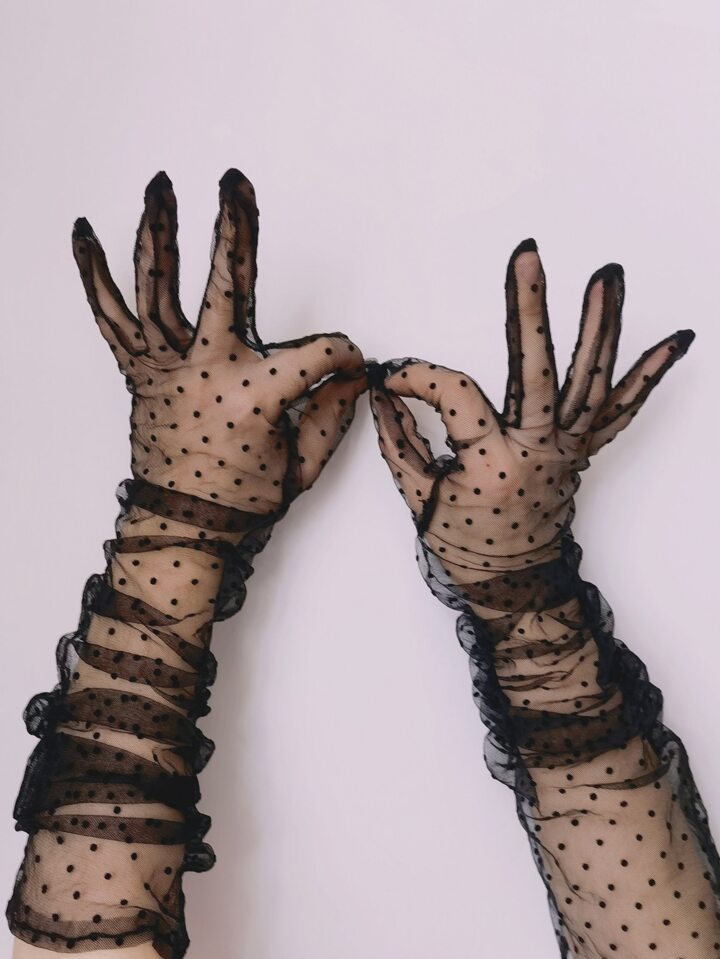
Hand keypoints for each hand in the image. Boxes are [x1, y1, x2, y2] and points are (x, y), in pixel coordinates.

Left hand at [73, 169, 364, 515]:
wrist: (182, 526)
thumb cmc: (240, 500)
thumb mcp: (302, 465)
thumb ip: (333, 415)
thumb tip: (351, 376)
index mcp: (254, 395)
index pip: (317, 353)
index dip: (342, 356)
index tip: (347, 366)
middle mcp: (205, 370)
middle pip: (223, 286)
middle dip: (233, 230)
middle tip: (234, 181)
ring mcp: (165, 367)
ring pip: (157, 288)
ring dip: (159, 233)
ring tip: (160, 185)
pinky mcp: (138, 372)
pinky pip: (111, 318)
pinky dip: (95, 276)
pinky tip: (83, 236)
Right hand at [369, 239, 693, 592]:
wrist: (515, 585)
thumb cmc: (468, 548)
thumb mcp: (420, 500)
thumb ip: (398, 442)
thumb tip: (382, 396)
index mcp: (492, 464)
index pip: (454, 395)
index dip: (418, 377)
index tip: (393, 377)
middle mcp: (537, 450)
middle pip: (537, 370)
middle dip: (531, 309)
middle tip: (527, 257)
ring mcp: (567, 449)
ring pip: (590, 381)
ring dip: (601, 325)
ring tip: (608, 275)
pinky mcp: (581, 451)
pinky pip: (620, 411)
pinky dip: (648, 376)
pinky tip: (675, 342)